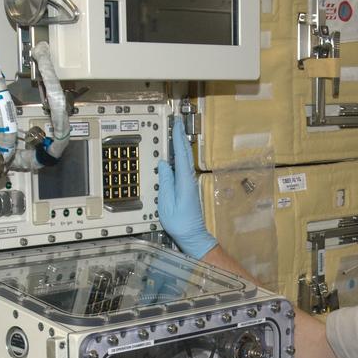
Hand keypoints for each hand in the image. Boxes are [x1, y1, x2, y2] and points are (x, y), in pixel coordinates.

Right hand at [157, 116, 217, 258]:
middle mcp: (189, 179)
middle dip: (181, 136)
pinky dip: (180, 156)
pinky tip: (176, 153)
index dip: (179, 137)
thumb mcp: (166, 204)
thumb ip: (165, 182)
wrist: (192, 236)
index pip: (181, 154)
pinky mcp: (188, 187)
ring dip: (180, 144)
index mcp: (184, 181)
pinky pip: (183, 166)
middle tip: (176, 122)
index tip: (176, 123)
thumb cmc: (179, 223)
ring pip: (185, 159)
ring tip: (176, 132)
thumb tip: (164, 164)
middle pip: (185, 154)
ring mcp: (189, 183)